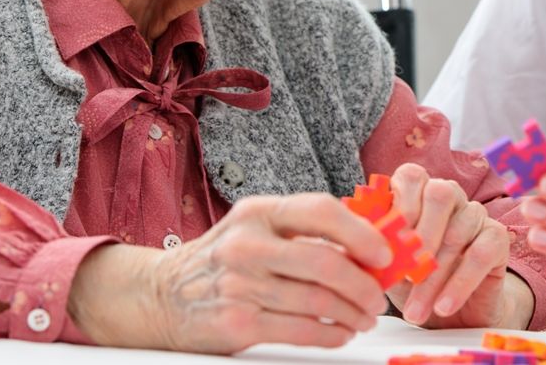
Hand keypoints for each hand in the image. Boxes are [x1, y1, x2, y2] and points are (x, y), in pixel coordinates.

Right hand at [68, 193, 391, 353]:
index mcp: (259, 211)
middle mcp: (247, 244)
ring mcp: (240, 284)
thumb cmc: (223, 259)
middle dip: (364, 283)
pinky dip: (330, 334)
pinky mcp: (236, 323)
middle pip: (325, 262)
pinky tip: (340, 333)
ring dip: (352, 313)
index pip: (321, 211)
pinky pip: (301, 330)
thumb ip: (303, 230)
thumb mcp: (256, 227)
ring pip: (317, 301)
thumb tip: (370, 242)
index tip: (384, 252)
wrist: (160, 295)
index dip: (361, 232)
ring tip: (363, 317)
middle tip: (379, 296)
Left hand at [384, 163, 528, 328]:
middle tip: (406, 274)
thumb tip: (357, 244)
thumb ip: (376, 247)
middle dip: (421, 235)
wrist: (452, 311)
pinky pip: (481, 254)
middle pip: (440, 193)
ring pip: (457, 233)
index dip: (401, 203)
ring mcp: (475, 214)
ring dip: (434, 276)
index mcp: (418, 192)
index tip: (389, 241)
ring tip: (415, 310)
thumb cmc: (413, 280)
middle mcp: (450, 195)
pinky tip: (443, 307)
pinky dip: (460, 284)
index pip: (412, 176)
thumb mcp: (388, 265)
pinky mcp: (497, 237)